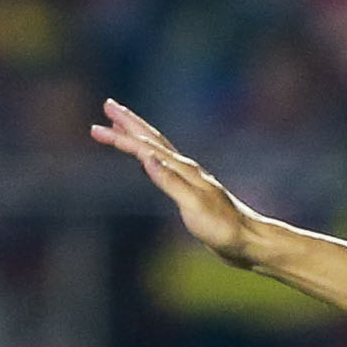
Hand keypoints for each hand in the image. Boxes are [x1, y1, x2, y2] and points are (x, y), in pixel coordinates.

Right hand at [91, 100, 263, 265]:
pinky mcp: (191, 193)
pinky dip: (150, 156)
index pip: (145, 148)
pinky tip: (147, 159)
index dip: (120, 137)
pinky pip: (164, 166)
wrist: (250, 241)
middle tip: (108, 105)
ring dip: (138, 135)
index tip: (97, 127)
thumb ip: (169, 181)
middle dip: (128, 122)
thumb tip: (146, 158)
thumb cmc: (223, 229)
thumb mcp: (193, 206)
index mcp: (183, 171)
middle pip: (152, 139)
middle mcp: (186, 169)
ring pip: (158, 149)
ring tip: (121, 125)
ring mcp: (189, 179)